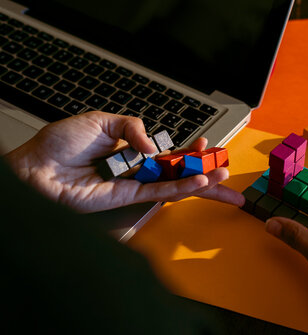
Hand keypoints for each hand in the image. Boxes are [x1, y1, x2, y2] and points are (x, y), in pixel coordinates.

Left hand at [5, 111, 243, 212]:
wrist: (37, 166)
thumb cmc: (61, 143)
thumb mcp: (102, 121)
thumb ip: (133, 127)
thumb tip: (154, 147)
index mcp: (132, 149)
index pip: (170, 152)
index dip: (190, 151)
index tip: (207, 145)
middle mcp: (137, 168)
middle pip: (179, 171)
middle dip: (205, 172)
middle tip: (227, 171)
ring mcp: (135, 184)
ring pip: (176, 183)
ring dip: (202, 180)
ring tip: (224, 176)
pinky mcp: (127, 197)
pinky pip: (160, 191)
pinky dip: (181, 187)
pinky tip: (200, 182)